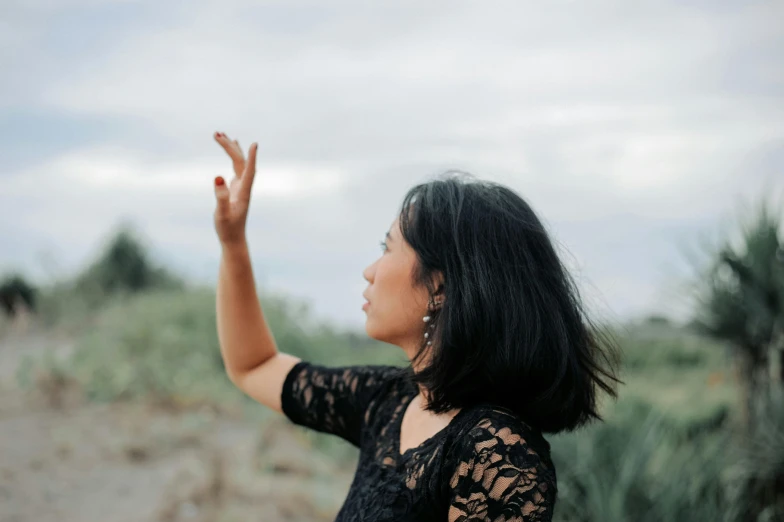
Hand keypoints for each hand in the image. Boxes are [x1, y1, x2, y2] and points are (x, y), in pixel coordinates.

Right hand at [213, 131, 257, 245]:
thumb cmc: (227, 228)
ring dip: (230, 148)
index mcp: (243, 192)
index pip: (249, 171)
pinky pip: (237, 166)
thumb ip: (220, 197)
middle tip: (216, 134)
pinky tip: (232, 147)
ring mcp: (241, 186)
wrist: (233, 238)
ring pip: (239, 162)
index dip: (251, 158)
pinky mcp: (236, 187)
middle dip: (230, 147)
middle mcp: (244, 187)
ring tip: (219, 134)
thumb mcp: (221, 214)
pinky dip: (234, 155)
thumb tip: (218, 178)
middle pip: (240, 162)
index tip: (254, 144)